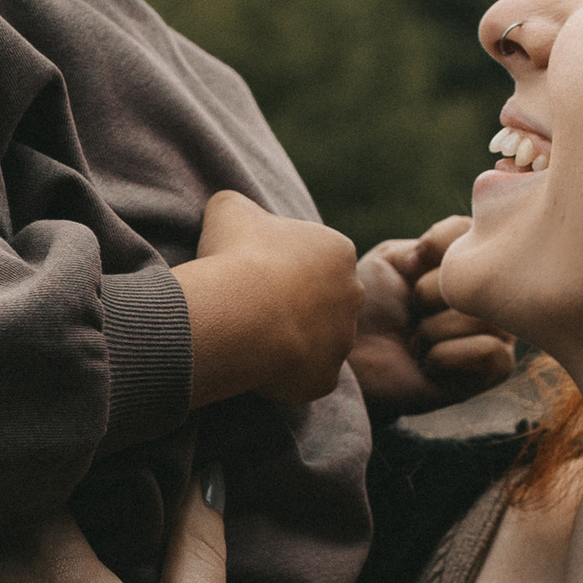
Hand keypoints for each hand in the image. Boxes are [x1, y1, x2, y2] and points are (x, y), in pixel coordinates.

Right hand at [175, 187, 362, 408]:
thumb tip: (233, 208)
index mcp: (339, 251)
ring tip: (252, 335)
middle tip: (254, 306)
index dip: (282, 265)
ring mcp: (343, 340)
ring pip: (317, 340)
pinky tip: (256, 363)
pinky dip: (284, 374)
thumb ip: (239, 205)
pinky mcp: (326, 377)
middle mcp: (353, 294)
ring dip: (290, 339)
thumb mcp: (229, 208)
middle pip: (323, 300)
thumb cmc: (236, 256)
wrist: (237, 313)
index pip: (316, 258)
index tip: (254, 271)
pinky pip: (305, 377)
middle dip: (294, 303)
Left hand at [351, 216, 517, 413]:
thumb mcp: (392, 260)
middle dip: (427, 295)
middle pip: (476, 276)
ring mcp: (499, 328)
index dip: (435, 246)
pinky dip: (446, 356)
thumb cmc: (370, 310)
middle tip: (412, 315)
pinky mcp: (497, 368)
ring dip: (431, 330)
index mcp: (468, 262)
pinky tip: (429, 364)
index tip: (409, 267)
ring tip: (416, 342)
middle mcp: (491, 292)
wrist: (353, 360)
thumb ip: (434, 243)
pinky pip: (487, 350)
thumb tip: (462, 262)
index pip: (470, 230)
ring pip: (480, 315)